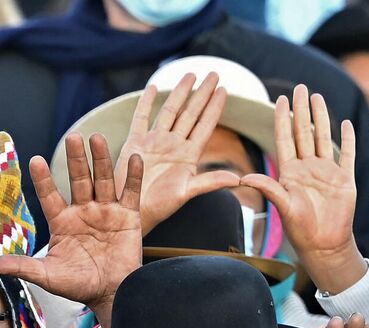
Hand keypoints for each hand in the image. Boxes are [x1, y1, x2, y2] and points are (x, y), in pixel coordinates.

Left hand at [0, 133, 141, 327]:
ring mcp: (106, 212)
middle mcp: (83, 211)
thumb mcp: (47, 276)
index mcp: (61, 222)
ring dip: (101, 159)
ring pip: (103, 180)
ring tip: (97, 138)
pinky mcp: (128, 217)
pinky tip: (134, 158)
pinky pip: (131, 192)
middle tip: (72, 137)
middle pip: (78, 180)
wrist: (111, 294)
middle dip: (75, 159)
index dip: (44, 179)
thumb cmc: (78, 285)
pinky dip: (133, 176)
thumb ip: (22, 266)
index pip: (50, 195)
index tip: (35, 160)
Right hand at [116, 73, 240, 231]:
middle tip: (214, 74)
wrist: (131, 213)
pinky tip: (153, 87)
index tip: (225, 89)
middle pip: (191, 113)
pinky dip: (146, 103)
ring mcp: (153, 143)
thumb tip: (238, 179)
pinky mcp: (134, 143)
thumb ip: (208, 183)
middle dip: (202, 93)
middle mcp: (173, 145)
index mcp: (188, 156)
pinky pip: (141, 118)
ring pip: (169, 111)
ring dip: (179, 93)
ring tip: (190, 75)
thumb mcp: (185, 195)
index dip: (214, 107)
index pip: (205, 126)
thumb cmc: (159, 208)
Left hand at [240, 86, 363, 293]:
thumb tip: (243, 177)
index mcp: (289, 172)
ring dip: (322, 117)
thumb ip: (267, 189)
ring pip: (323, 138)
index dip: (282, 119)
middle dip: (301, 110)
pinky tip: (346, 123)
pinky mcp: (345, 179)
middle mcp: (307, 168)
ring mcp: (327, 172)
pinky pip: (347, 155)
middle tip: (300, 87)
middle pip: (304, 132)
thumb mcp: (282, 206)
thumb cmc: (299, 228)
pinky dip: (348, 139)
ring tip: (317, 97)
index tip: (279, 99)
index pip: (285, 139)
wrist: (324, 244)